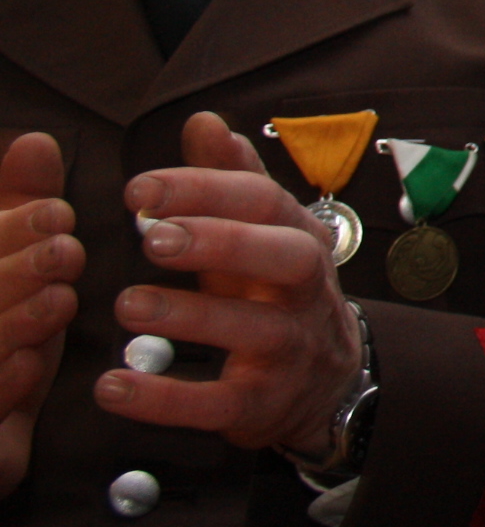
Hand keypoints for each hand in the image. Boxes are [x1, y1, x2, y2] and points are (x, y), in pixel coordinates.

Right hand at [0, 132, 79, 493]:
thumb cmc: (9, 329)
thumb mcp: (13, 262)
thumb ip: (19, 205)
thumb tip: (36, 142)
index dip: (11, 228)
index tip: (58, 215)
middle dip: (12, 271)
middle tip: (67, 252)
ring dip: (11, 323)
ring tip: (60, 300)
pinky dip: (0, 385)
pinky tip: (30, 363)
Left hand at [98, 112, 363, 461]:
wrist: (327, 382)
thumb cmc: (278, 295)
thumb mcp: (262, 236)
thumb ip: (231, 180)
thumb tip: (203, 122)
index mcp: (299, 240)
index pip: (264, 203)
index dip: (205, 191)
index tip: (139, 189)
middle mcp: (305, 291)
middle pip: (284, 258)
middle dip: (222, 243)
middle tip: (150, 237)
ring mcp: (289, 349)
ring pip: (253, 331)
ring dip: (190, 316)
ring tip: (127, 304)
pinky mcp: (262, 404)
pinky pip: (217, 404)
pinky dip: (165, 399)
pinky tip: (116, 385)